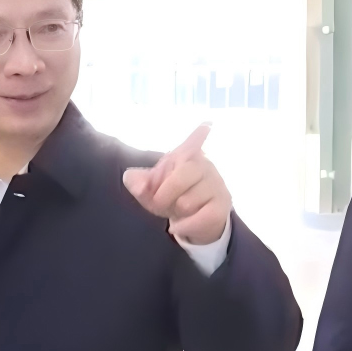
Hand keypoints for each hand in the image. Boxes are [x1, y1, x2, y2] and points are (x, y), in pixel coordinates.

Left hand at [122, 124, 231, 245]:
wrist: (193, 220)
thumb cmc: (173, 198)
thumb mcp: (152, 191)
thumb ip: (139, 183)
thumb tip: (129, 178)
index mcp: (186, 157)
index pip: (193, 142)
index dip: (198, 135)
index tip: (206, 124)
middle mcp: (204, 166)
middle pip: (181, 176)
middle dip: (164, 194)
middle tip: (160, 202)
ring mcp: (216, 185)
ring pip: (188, 201)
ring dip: (177, 211)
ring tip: (179, 210)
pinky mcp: (222, 205)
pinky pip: (201, 217)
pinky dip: (184, 225)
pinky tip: (178, 226)